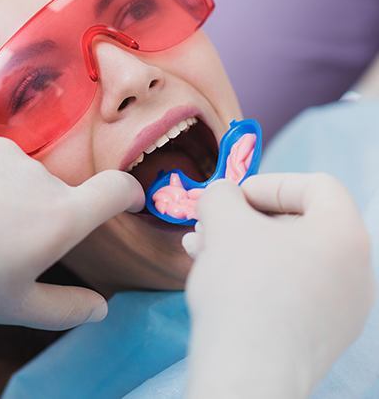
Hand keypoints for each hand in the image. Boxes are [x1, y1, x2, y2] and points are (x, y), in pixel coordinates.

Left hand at [0, 132, 142, 329]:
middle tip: (0, 245)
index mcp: (59, 216)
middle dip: (43, 216)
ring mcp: (3, 151)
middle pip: (58, 193)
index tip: (127, 202)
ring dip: (7, 198)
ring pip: (20, 177)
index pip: (117, 189)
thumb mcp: (11, 305)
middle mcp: (39, 175)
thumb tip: (101, 308)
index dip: (129, 194)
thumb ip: (66, 308)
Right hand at [184, 173, 373, 398]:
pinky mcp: (323, 336)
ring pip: (289, 259)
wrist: (248, 375)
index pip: (316, 186)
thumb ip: (221, 194)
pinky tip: (218, 281)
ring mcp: (344, 309)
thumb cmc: (243, 288)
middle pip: (299, 224)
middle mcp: (357, 271)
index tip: (233, 198)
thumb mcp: (223, 222)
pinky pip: (291, 290)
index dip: (270, 183)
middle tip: (209, 226)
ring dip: (243, 247)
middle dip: (246, 220)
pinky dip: (256, 277)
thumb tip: (222, 195)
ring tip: (200, 251)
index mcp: (346, 234)